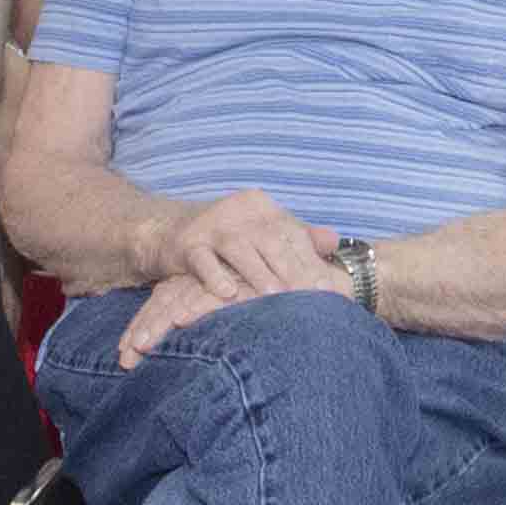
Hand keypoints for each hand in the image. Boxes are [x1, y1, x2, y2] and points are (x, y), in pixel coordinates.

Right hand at [158, 182, 342, 307]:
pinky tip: (227, 293)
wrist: (170, 229)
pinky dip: (214, 276)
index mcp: (262, 207)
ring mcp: (211, 226)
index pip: (292, 234)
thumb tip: (335, 240)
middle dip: (292, 269)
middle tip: (311, 296)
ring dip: (258, 274)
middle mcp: (239, 212)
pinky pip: (202, 261)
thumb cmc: (227, 237)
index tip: (327, 288)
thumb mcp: (262, 231)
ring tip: (277, 297)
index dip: (310, 260)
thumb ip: (298, 235)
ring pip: (239, 249)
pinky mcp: (187, 243)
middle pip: (270, 240)